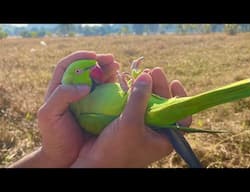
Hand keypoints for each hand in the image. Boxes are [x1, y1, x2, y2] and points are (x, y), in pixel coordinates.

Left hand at [10, 51, 118, 167]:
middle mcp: (73, 91)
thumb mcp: (49, 115)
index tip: (93, 55)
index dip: (80, 57)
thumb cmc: (54, 136)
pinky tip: (119, 80)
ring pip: (97, 78)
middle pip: (85, 69)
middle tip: (111, 59)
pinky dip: (113, 83)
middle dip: (98, 61)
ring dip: (107, 70)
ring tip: (117, 66)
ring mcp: (87, 99)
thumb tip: (85, 86)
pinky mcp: (98, 107)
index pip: (67, 66)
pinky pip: (106, 91)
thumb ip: (61, 96)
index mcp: (59, 89)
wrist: (65, 156)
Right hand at [72, 69, 191, 167]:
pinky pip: (134, 105)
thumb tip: (146, 76)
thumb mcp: (131, 124)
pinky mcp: (127, 123)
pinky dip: (132, 94)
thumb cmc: (116, 151)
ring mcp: (141, 126)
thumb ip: (139, 99)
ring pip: (147, 104)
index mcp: (164, 138)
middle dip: (158, 87)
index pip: (180, 116)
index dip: (180, 98)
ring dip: (145, 88)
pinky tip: (130, 82)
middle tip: (154, 71)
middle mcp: (155, 132)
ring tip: (142, 73)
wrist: (93, 164)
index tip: (174, 82)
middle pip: (163, 105)